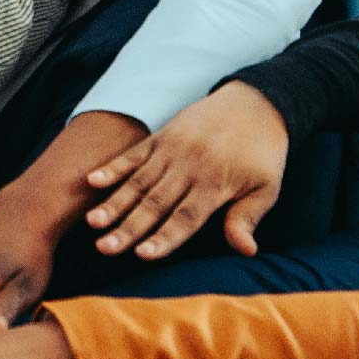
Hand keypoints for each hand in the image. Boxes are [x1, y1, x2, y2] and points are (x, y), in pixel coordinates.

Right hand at [84, 92, 285, 257]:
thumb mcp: (267, 186)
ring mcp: (172, 150)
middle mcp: (189, 167)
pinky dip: (113, 167)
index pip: (185, 218)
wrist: (257, 102)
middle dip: (128, 228)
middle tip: (104, 249)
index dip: (164, 238)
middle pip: (155, 203)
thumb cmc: (263, 152)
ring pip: (138, 182)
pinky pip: (134, 154)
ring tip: (92, 223)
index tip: (142, 256)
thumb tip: (247, 251)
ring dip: (114, 203)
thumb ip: (248, 218)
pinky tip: (92, 181)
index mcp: (215, 184)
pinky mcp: (162, 136)